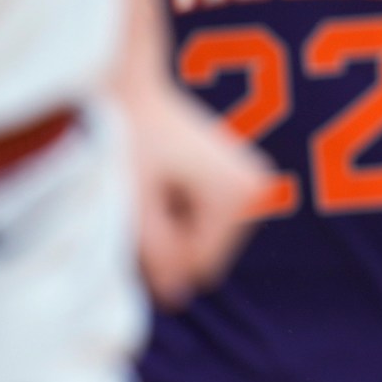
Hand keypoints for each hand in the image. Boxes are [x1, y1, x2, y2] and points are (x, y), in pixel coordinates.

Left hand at [123, 76, 268, 309]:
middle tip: (140, 194)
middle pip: (205, 254)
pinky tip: (164, 175)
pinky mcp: (241, 177)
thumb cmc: (123, 134)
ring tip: (151, 180)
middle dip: (168, 239)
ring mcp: (253, 181)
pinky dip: (179, 208)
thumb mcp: (131, 201)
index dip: (157, 254)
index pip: (198, 267)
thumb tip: (175, 297)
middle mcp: (257, 187)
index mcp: (238, 194)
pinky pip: (207, 221)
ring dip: (172, 224)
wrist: (129, 84)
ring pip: (205, 240)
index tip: (135, 210)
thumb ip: (156, 254)